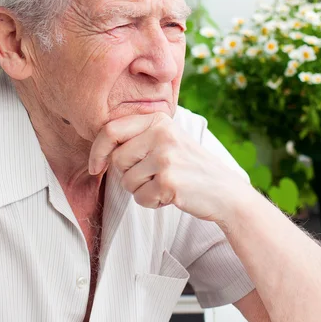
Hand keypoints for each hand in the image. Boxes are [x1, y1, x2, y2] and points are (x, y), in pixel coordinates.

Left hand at [88, 112, 249, 221]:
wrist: (224, 190)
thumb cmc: (190, 167)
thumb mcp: (168, 139)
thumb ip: (138, 136)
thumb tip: (99, 148)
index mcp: (158, 119)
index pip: (110, 130)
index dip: (97, 151)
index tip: (96, 166)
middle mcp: (161, 133)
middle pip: (117, 159)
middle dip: (127, 174)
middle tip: (152, 176)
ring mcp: (165, 156)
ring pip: (126, 181)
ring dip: (141, 190)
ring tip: (164, 184)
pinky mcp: (169, 180)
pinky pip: (140, 198)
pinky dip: (151, 202)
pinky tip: (170, 195)